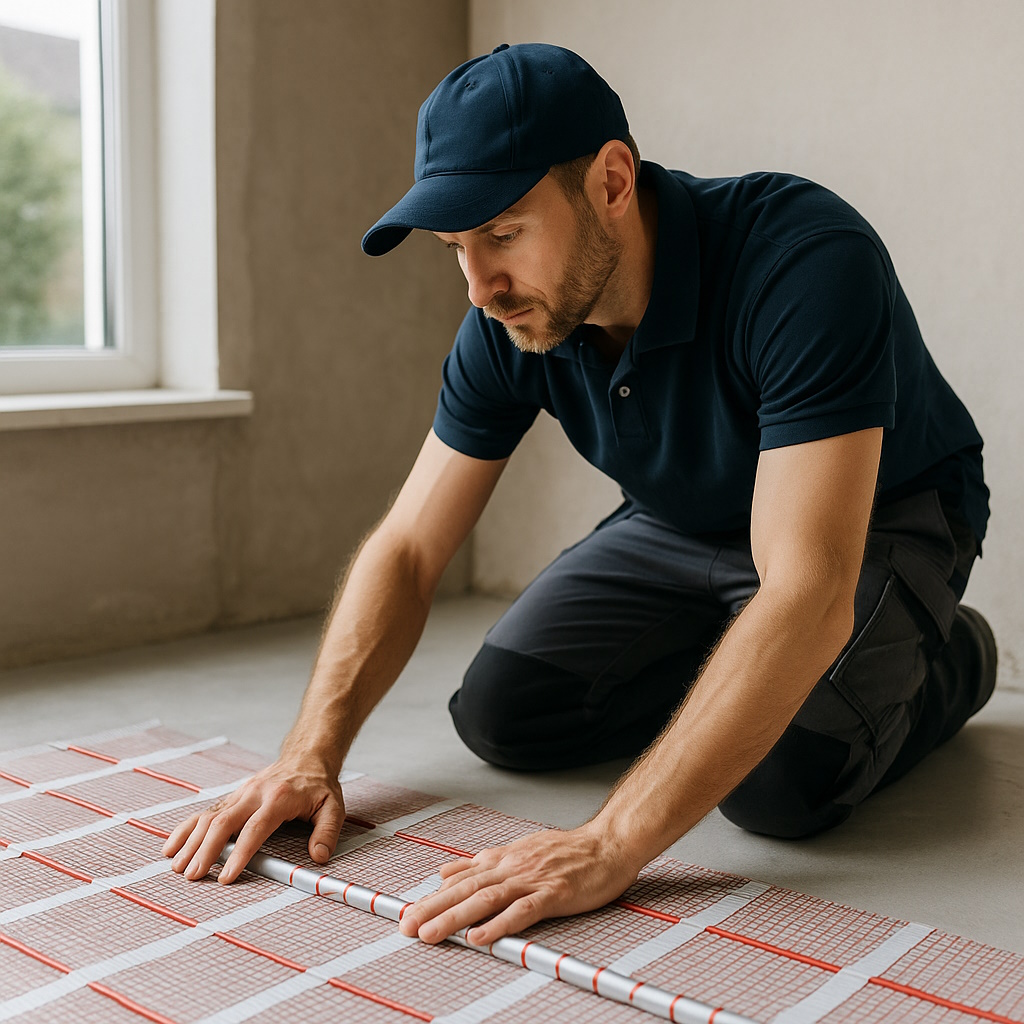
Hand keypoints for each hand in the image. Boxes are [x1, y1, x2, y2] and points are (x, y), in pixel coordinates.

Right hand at [161, 756, 344, 883]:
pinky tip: (172, 846)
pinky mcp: (233, 796)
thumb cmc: (318, 785)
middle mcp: (254, 794)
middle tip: (193, 876)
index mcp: (279, 798)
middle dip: (206, 850)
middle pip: (224, 821)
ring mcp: (240, 794)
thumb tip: (319, 856)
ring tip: (178, 867)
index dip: (240, 854)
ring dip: (192, 842)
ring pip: (210, 816)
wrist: (306, 757)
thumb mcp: (333, 806)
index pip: (255, 828)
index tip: (226, 877)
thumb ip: (327, 831)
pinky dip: (187, 829)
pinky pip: (206, 812)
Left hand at [397, 823, 639, 945]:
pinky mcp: (553, 893)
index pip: (461, 879)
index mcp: (503, 859)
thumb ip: (481, 862)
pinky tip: (481, 937)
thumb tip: (446, 870)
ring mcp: (532, 879)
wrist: (607, 843)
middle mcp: (512, 867)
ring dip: (456, 917)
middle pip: (466, 889)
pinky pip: (523, 910)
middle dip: (433, 908)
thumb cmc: (568, 850)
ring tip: (432, 934)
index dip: (432, 897)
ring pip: (486, 899)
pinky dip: (499, 924)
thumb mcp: (518, 850)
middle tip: (407, 927)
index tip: (407, 913)